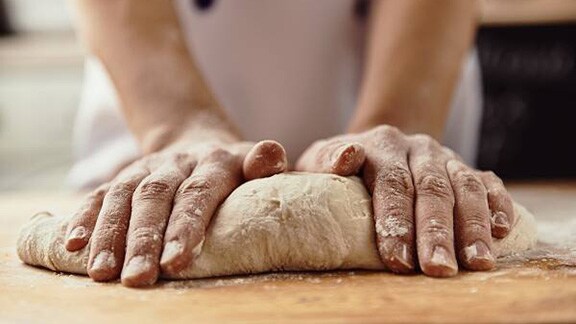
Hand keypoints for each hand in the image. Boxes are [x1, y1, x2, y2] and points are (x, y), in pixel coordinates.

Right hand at [65, 139, 286, 286]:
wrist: (199, 140)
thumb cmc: (235, 168)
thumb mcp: (255, 163)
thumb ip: (265, 163)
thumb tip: (270, 155)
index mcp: (215, 161)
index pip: (199, 192)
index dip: (186, 225)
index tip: (176, 262)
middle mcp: (177, 162)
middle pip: (157, 196)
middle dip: (144, 238)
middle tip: (138, 279)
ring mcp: (146, 168)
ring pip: (123, 195)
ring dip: (109, 234)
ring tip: (102, 272)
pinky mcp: (124, 176)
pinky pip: (100, 193)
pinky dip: (85, 218)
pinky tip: (73, 245)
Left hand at [296, 125, 513, 276]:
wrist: (378, 146)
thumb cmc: (340, 168)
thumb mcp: (319, 161)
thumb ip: (324, 160)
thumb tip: (347, 157)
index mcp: (381, 145)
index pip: (391, 182)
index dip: (395, 220)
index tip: (396, 259)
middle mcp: (417, 148)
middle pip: (431, 188)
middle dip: (436, 232)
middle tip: (438, 269)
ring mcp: (445, 157)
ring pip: (465, 186)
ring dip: (473, 225)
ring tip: (476, 263)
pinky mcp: (465, 169)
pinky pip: (488, 182)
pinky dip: (498, 205)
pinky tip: (502, 232)